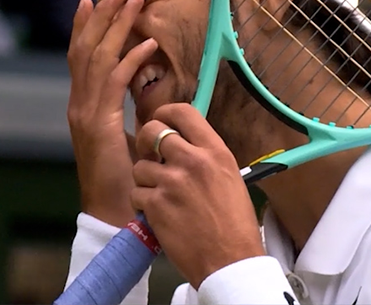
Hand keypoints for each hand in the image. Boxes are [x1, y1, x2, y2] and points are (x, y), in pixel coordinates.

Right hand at [67, 0, 156, 226]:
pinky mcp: (99, 124)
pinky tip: (148, 43)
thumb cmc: (128, 178)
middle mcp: (80, 105)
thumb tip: (150, 94)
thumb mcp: (130, 138)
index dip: (87, 27)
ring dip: (117, 27)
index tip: (95, 0)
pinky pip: (114, 83)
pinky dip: (131, 60)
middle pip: (87, 49)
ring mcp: (85, 113)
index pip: (82, 58)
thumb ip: (133, 114)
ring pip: (98, 59)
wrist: (115, 212)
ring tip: (133, 2)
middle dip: (103, 17)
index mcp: (85, 107)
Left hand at [132, 104, 264, 287]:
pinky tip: (159, 212)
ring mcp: (171, 182)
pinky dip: (143, 203)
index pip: (184, 113)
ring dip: (145, 179)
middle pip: (153, 131)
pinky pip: (136, 193)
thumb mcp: (229, 176)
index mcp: (216, 151)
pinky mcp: (155, 205)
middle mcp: (193, 161)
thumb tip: (184, 143)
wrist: (230, 258)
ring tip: (161, 194)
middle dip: (147, 142)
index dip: (166, 113)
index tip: (161, 120)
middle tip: (152, 156)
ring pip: (140, 166)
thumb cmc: (234, 221)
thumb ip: (206, 156)